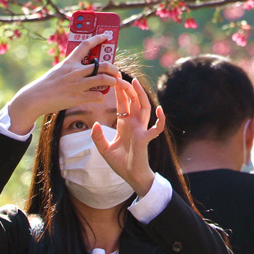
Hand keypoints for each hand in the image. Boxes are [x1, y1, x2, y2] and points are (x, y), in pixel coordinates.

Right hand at [6, 34, 119, 134]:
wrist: (35, 98)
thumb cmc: (47, 84)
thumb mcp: (58, 70)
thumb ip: (72, 67)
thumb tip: (87, 68)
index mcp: (70, 62)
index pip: (86, 45)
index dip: (98, 38)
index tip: (107, 36)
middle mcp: (75, 71)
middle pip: (102, 65)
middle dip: (113, 68)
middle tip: (115, 71)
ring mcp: (78, 85)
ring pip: (104, 79)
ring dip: (112, 81)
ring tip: (113, 82)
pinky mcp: (78, 98)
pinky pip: (97, 96)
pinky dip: (101, 97)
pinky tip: (99, 97)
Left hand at [91, 77, 163, 197]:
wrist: (131, 177)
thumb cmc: (121, 163)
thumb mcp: (104, 149)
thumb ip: (98, 137)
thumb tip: (94, 124)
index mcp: (125, 124)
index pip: (122, 103)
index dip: (119, 91)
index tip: (114, 79)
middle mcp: (134, 124)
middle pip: (133, 101)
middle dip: (127, 88)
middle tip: (119, 76)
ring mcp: (141, 130)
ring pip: (143, 108)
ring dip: (140, 95)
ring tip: (134, 82)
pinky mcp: (146, 139)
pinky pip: (156, 128)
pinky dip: (159, 119)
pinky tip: (159, 109)